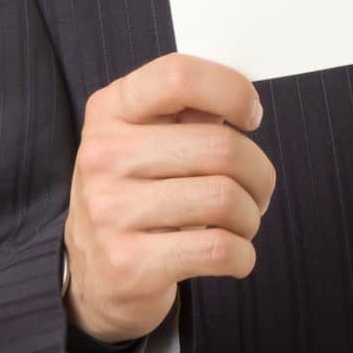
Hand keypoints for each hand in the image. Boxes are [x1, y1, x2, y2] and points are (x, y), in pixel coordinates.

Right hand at [62, 52, 275, 344]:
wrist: (92, 275)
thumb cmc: (135, 195)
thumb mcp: (143, 139)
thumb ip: (187, 110)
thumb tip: (241, 99)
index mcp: (110, 111)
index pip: (178, 77)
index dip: (231, 91)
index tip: (250, 116)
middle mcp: (103, 156)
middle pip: (220, 146)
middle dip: (259, 172)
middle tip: (258, 188)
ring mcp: (110, 211)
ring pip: (225, 199)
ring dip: (251, 216)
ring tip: (241, 222)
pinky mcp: (127, 263)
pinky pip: (219, 249)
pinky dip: (243, 254)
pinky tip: (233, 254)